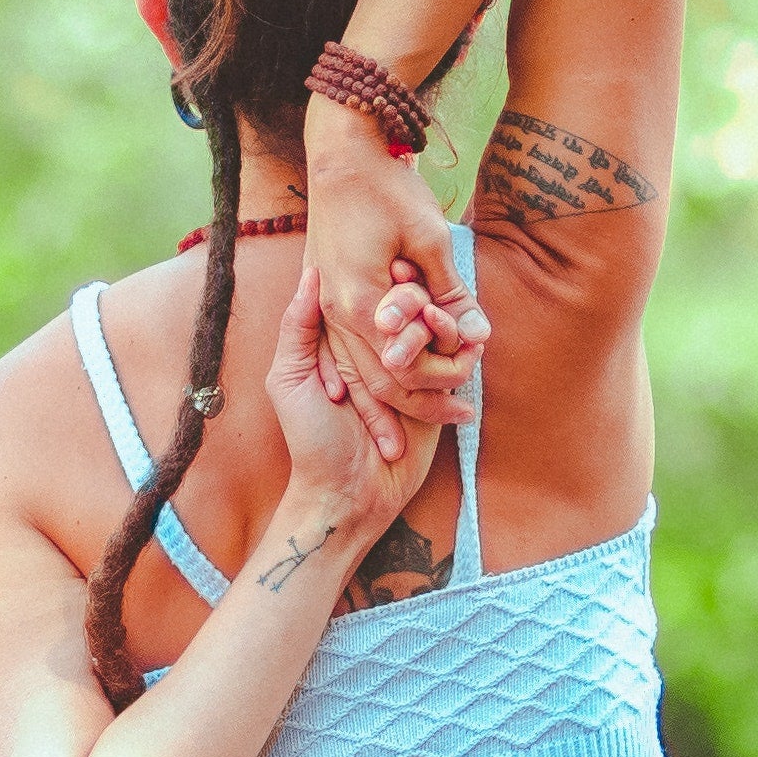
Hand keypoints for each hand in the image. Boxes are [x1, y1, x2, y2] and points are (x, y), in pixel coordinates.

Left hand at [266, 268, 445, 539]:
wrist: (348, 496)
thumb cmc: (311, 440)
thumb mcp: (290, 380)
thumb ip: (298, 329)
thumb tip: (312, 271)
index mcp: (341, 344)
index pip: (369, 297)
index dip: (383, 277)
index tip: (396, 260)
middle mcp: (377, 353)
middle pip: (406, 311)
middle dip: (415, 300)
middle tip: (423, 295)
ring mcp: (410, 374)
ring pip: (435, 334)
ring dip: (441, 325)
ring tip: (441, 318)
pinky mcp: (436, 396)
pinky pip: (454, 367)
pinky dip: (460, 354)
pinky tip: (466, 342)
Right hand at [302, 112, 484, 452]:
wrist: (340, 149)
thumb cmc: (387, 188)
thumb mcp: (431, 239)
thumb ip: (451, 293)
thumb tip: (480, 336)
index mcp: (362, 303)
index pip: (405, 368)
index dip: (442, 382)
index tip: (473, 388)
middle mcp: (335, 313)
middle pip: (379, 380)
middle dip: (420, 404)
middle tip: (459, 414)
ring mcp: (322, 306)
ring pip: (355, 375)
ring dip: (389, 402)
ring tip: (429, 418)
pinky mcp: (320, 294)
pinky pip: (337, 355)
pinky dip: (359, 380)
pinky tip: (375, 398)